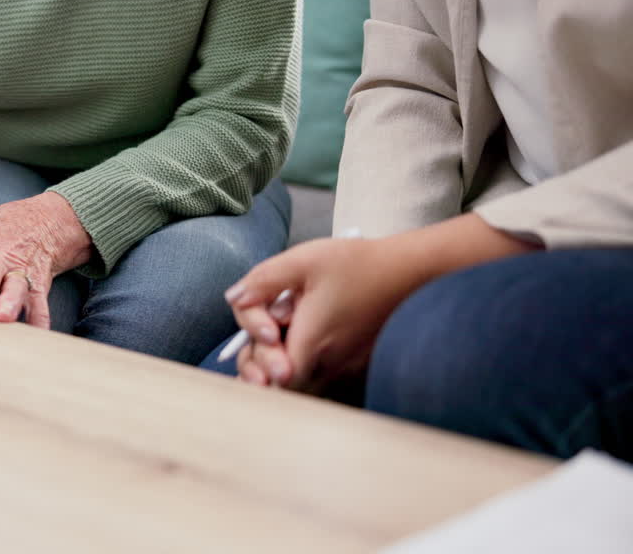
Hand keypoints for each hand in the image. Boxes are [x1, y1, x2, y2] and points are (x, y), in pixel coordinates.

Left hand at [227, 238, 409, 392]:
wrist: (414, 270)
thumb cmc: (361, 264)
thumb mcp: (304, 260)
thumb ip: (263, 280)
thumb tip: (233, 298)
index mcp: (313, 342)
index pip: (273, 382)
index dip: (257, 365)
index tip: (265, 334)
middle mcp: (330, 365)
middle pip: (281, 387)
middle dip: (263, 364)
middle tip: (267, 333)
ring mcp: (345, 369)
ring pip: (299, 383)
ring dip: (280, 363)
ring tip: (281, 330)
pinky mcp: (355, 365)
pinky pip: (318, 374)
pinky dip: (301, 361)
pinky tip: (298, 333)